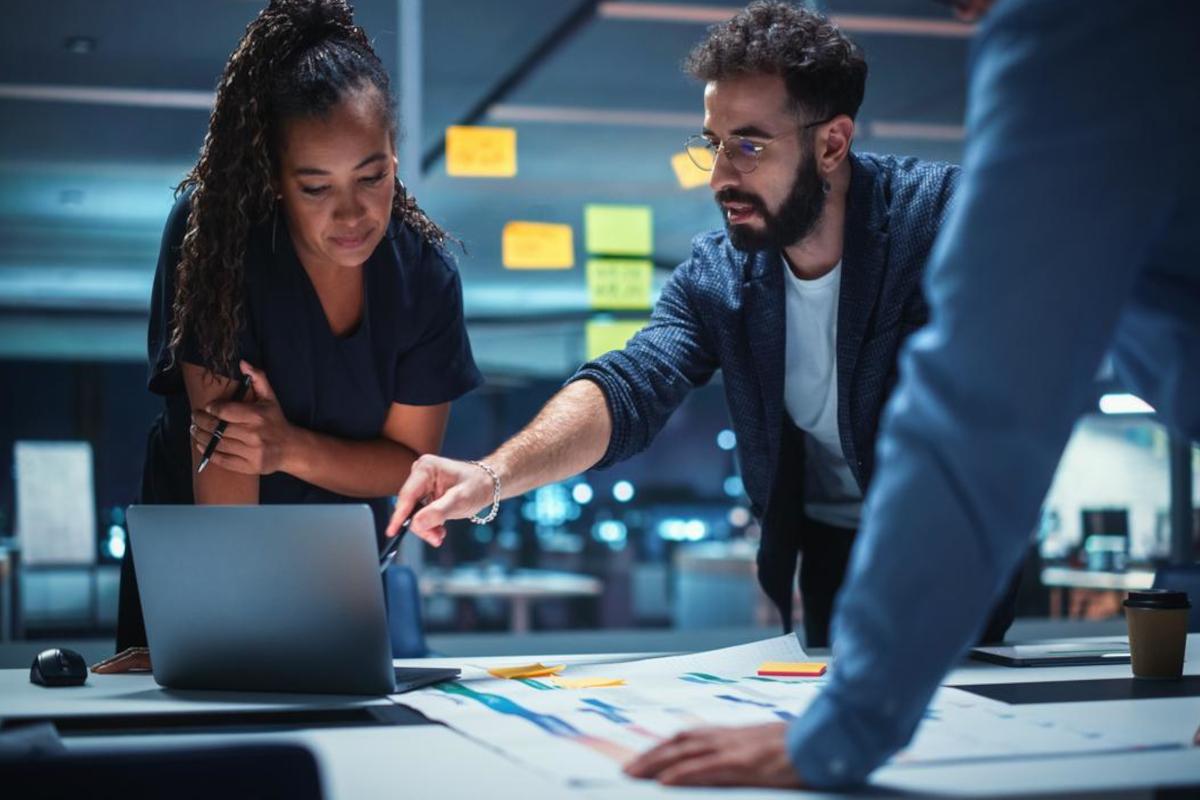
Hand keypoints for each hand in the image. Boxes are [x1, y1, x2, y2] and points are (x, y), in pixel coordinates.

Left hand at [190, 360, 294, 474]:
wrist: (290, 448)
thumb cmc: (276, 420)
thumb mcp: (270, 397)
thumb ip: (257, 378)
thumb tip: (242, 362)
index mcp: (256, 416)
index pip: (225, 411)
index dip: (211, 409)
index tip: (206, 407)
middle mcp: (253, 435)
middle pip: (217, 428)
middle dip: (201, 422)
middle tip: (194, 418)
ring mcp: (251, 452)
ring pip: (217, 444)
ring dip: (200, 437)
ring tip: (194, 430)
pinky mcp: (248, 466)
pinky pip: (222, 460)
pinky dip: (208, 453)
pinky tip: (201, 445)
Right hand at [386, 455, 495, 546]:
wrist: (487, 485)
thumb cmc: (477, 486)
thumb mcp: (460, 500)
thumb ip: (438, 512)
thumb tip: (416, 523)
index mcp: (426, 468)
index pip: (407, 495)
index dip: (399, 516)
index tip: (392, 532)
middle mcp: (420, 473)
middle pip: (409, 507)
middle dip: (421, 525)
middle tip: (436, 538)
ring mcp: (421, 483)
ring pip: (413, 513)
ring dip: (426, 527)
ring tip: (440, 535)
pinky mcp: (424, 493)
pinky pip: (419, 513)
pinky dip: (429, 524)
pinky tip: (439, 530)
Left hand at [623, 723, 802, 787]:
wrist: (826, 740)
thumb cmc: (803, 746)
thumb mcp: (769, 745)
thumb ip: (748, 751)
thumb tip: (736, 761)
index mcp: (734, 734)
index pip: (689, 736)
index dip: (664, 746)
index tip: (644, 757)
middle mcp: (728, 737)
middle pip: (679, 742)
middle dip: (650, 756)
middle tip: (627, 770)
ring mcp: (734, 749)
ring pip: (685, 753)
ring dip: (656, 764)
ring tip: (634, 775)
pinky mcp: (743, 764)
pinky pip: (705, 769)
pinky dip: (682, 774)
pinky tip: (666, 781)